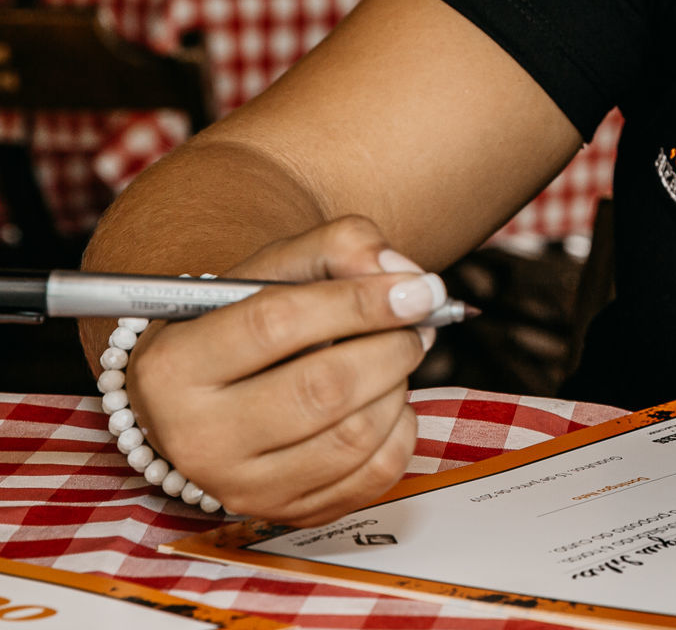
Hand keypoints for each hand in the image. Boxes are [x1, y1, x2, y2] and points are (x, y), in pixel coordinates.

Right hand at [123, 215, 445, 525]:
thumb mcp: (275, 266)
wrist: (218, 387)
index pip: (277, 324)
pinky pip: (375, 475)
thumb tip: (403, 277)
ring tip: (392, 357)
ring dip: (398, 385)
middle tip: (413, 324)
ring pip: (355, 436)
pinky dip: (401, 428)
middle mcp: (195, 438)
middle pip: (324, 389)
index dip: (360, 302)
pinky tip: (383, 401)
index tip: (417, 290)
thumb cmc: (248, 318)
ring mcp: (239, 488)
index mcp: (173, 366)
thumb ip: (339, 246)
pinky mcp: (287, 514)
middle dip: (391, 347)